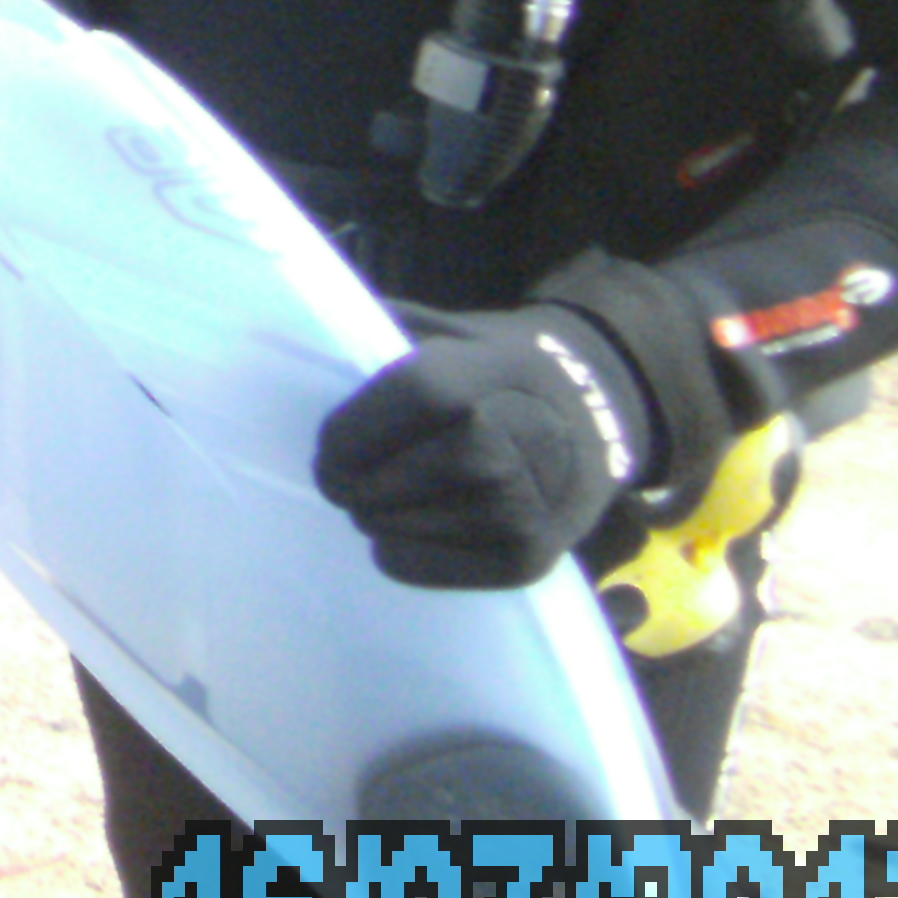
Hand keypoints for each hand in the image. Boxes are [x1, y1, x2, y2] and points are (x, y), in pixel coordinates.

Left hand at [315, 300, 660, 588]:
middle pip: (426, 468)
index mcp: (501, 367)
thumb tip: (305, 332)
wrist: (593, 413)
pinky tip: (396, 536)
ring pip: (432, 521)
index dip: (361, 426)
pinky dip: (407, 557)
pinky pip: (452, 567)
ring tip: (368, 504)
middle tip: (335, 481)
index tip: (327, 443)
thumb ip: (383, 330)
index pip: (424, 394)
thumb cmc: (495, 371)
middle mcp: (532, 434)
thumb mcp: (448, 330)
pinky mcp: (537, 556)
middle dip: (360, 480)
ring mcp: (540, 502)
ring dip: (379, 518)